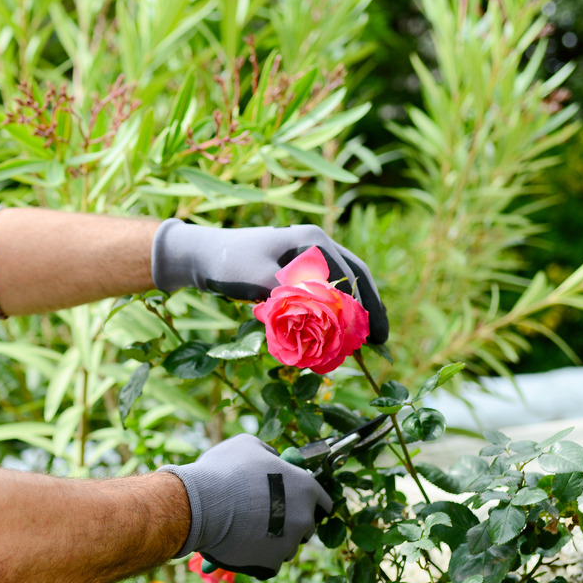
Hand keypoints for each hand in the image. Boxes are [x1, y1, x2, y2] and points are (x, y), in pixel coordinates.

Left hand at [150, 219, 388, 343]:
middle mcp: (315, 245)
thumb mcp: (255, 278)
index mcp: (312, 241)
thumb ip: (287, 296)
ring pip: (341, 286)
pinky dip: (334, 311)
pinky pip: (324, 291)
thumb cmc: (226, 262)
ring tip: (364, 340)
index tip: (373, 335)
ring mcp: (307, 257)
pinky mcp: (296, 271)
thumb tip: (318, 319)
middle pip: (354, 278)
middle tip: (381, 341)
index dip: (364, 307)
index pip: (350, 275)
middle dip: (368, 310)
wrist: (200, 256)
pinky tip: (338, 332)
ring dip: (353, 312)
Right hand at [159, 435, 332, 578]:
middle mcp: (304, 517)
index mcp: (305, 487)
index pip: (323, 502)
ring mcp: (289, 543)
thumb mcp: (248, 445)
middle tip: (266, 518)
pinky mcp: (272, 565)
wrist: (199, 505)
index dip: (308, 502)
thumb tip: (273, 458)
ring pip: (287, 547)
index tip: (296, 504)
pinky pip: (270, 564)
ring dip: (274, 542)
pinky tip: (242, 547)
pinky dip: (258, 558)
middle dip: (291, 523)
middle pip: (306, 526)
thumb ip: (268, 452)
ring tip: (248, 533)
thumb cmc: (223, 471)